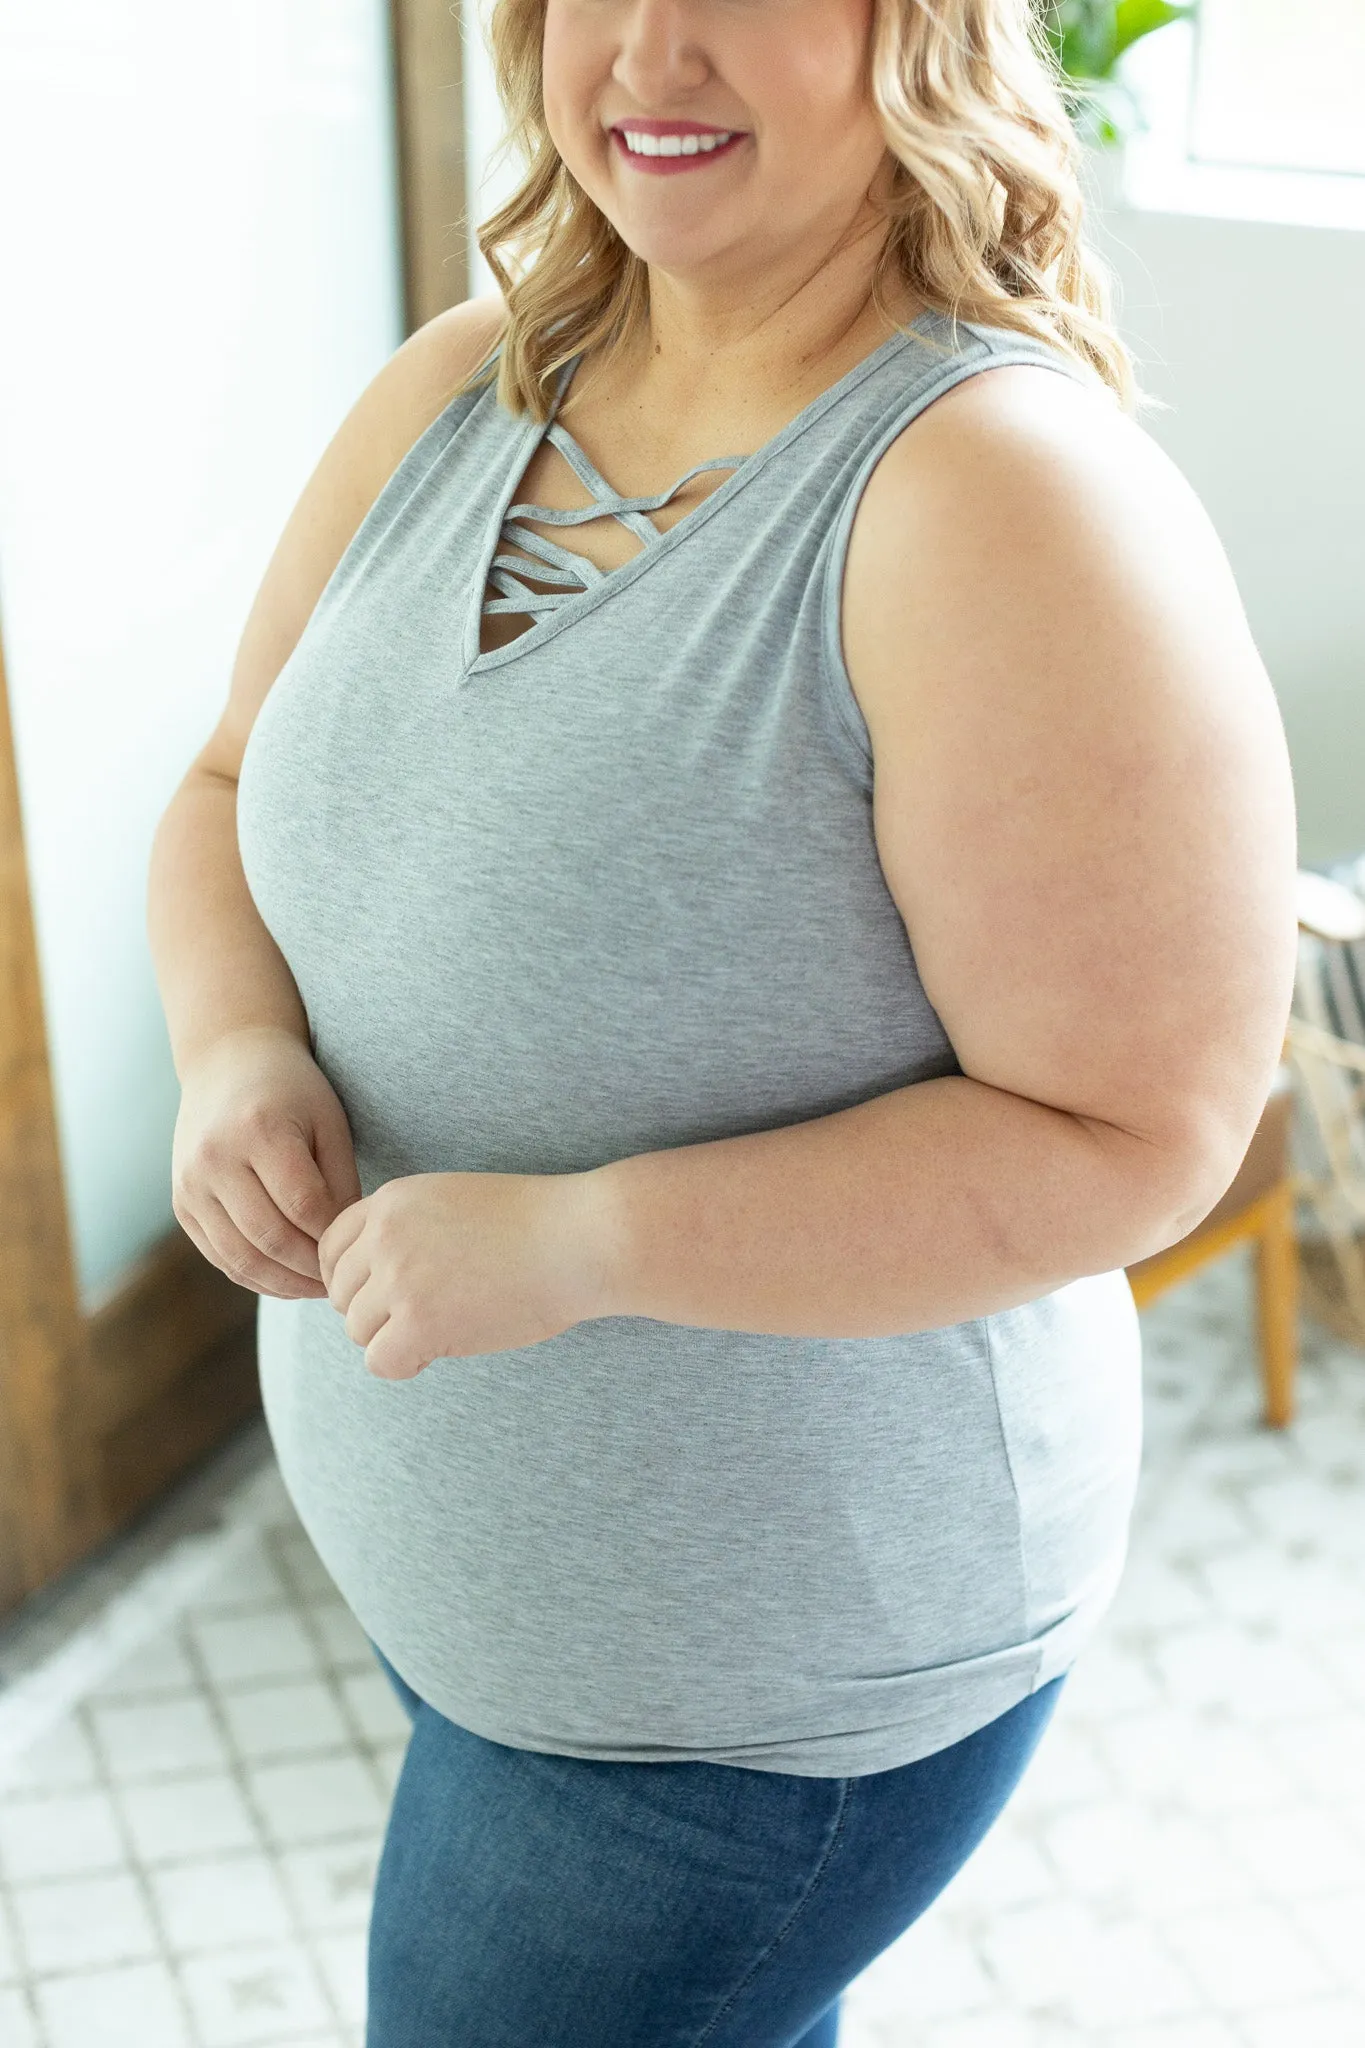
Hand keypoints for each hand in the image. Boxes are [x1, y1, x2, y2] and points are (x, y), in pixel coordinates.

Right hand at [172, 1026, 361, 1297]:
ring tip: (320, 1288)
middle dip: (312, 1269)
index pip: (304, 1205)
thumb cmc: (293, 1091)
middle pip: (270, 1237)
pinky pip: (220, 1256)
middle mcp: (216, 1158)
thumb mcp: (329, 1122)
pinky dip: (255, 1277)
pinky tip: (287, 1281)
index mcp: (258, 1129)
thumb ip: (340, 1181)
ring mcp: (191, 1184)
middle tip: (345, 1282)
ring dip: (284, 1284)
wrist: (227, 1062)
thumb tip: (346, 1244)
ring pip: (241, 1257)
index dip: (335, 1237)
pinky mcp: (182, 1204)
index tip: (359, 1251)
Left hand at [317, 1169, 607, 1378]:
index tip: (382, 1295)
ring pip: (357, 1330)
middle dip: (375, 1312)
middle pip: (342, 1294)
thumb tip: (369, 1286)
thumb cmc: (534, 1226)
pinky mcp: (419, 1322)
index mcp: (392, 1200)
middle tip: (423, 1317)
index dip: (352, 1279)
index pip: (332, 1248)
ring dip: (393, 1338)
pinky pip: (379, 1361)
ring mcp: (399, 1279)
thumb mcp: (454, 1203)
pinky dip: (405, 1364)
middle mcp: (385, 1235)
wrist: (580, 1239)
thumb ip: (407, 1231)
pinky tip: (439, 1350)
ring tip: (443, 1328)